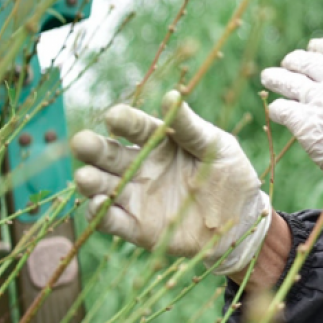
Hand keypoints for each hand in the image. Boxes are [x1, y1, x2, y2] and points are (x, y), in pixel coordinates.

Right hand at [69, 90, 270, 274]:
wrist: (242, 219)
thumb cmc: (230, 174)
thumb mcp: (217, 145)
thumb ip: (190, 126)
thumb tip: (171, 95)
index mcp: (159, 140)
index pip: (135, 126)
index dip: (123, 121)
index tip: (114, 116)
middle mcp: (141, 166)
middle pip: (109, 154)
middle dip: (93, 148)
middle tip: (80, 142)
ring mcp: (136, 196)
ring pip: (103, 186)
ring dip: (90, 181)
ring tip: (85, 177)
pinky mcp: (137, 227)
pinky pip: (111, 220)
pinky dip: (100, 214)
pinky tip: (98, 204)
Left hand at [260, 37, 322, 229]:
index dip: (321, 47)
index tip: (313, 48)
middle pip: (307, 62)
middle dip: (295, 60)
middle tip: (289, 63)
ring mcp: (321, 102)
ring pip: (288, 81)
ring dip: (276, 77)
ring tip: (269, 77)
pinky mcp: (306, 126)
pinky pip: (283, 110)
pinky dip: (278, 108)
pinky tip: (278, 110)